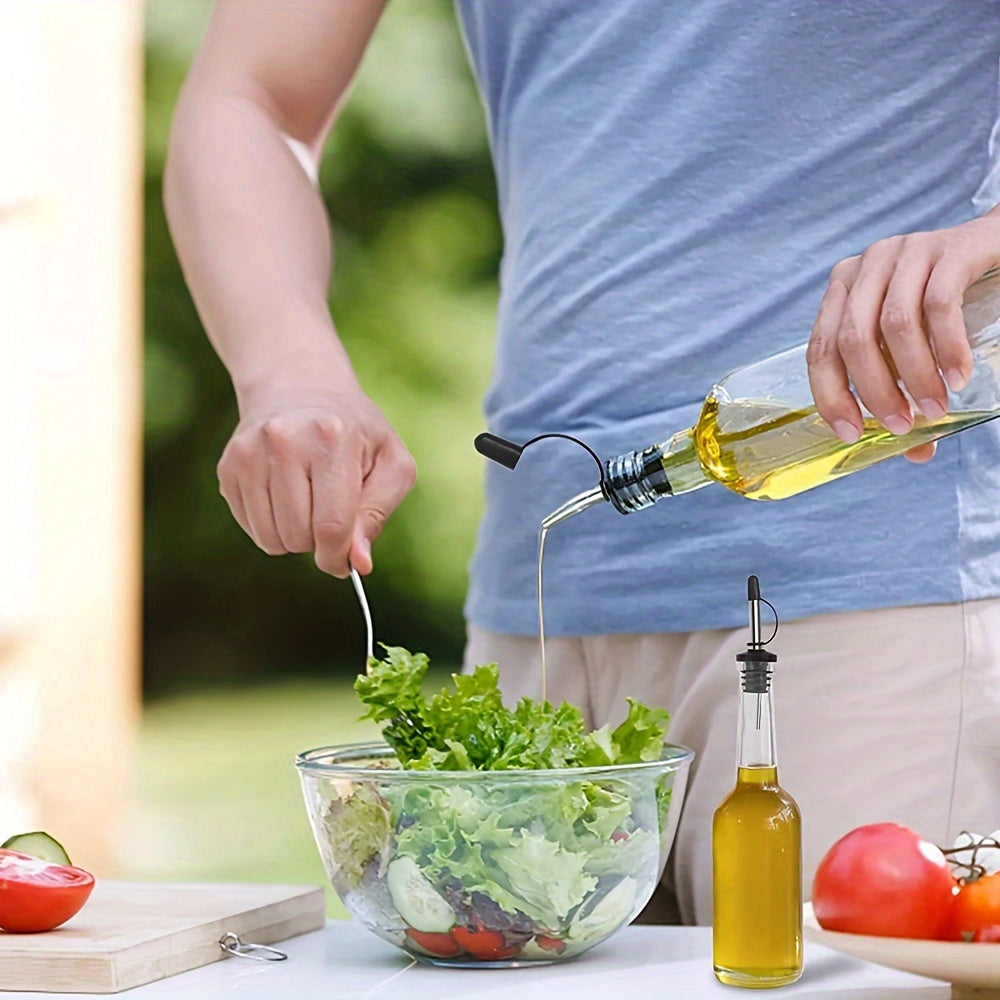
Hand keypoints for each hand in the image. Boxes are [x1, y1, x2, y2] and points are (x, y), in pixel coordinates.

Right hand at [216, 383, 416, 576]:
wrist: (301, 388)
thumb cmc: (357, 433)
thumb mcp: (390, 463)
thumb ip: (377, 514)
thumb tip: (358, 563)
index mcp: (331, 437)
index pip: (331, 525)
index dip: (339, 556)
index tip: (344, 562)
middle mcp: (283, 441)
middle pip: (299, 536)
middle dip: (319, 540)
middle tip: (330, 509)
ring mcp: (249, 453)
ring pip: (271, 539)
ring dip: (294, 536)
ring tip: (308, 500)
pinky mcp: (228, 467)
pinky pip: (251, 529)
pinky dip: (272, 525)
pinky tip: (285, 494)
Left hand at [806, 210, 999, 462]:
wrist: (998, 245)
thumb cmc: (948, 302)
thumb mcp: (916, 344)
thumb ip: (905, 388)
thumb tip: (915, 452)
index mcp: (844, 290)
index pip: (819, 349)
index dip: (830, 394)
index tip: (851, 432)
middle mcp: (867, 266)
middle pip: (852, 339)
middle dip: (875, 391)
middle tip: (901, 426)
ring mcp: (906, 251)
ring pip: (894, 324)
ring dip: (913, 376)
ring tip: (934, 409)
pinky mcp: (949, 248)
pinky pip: (939, 305)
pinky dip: (946, 349)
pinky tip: (957, 377)